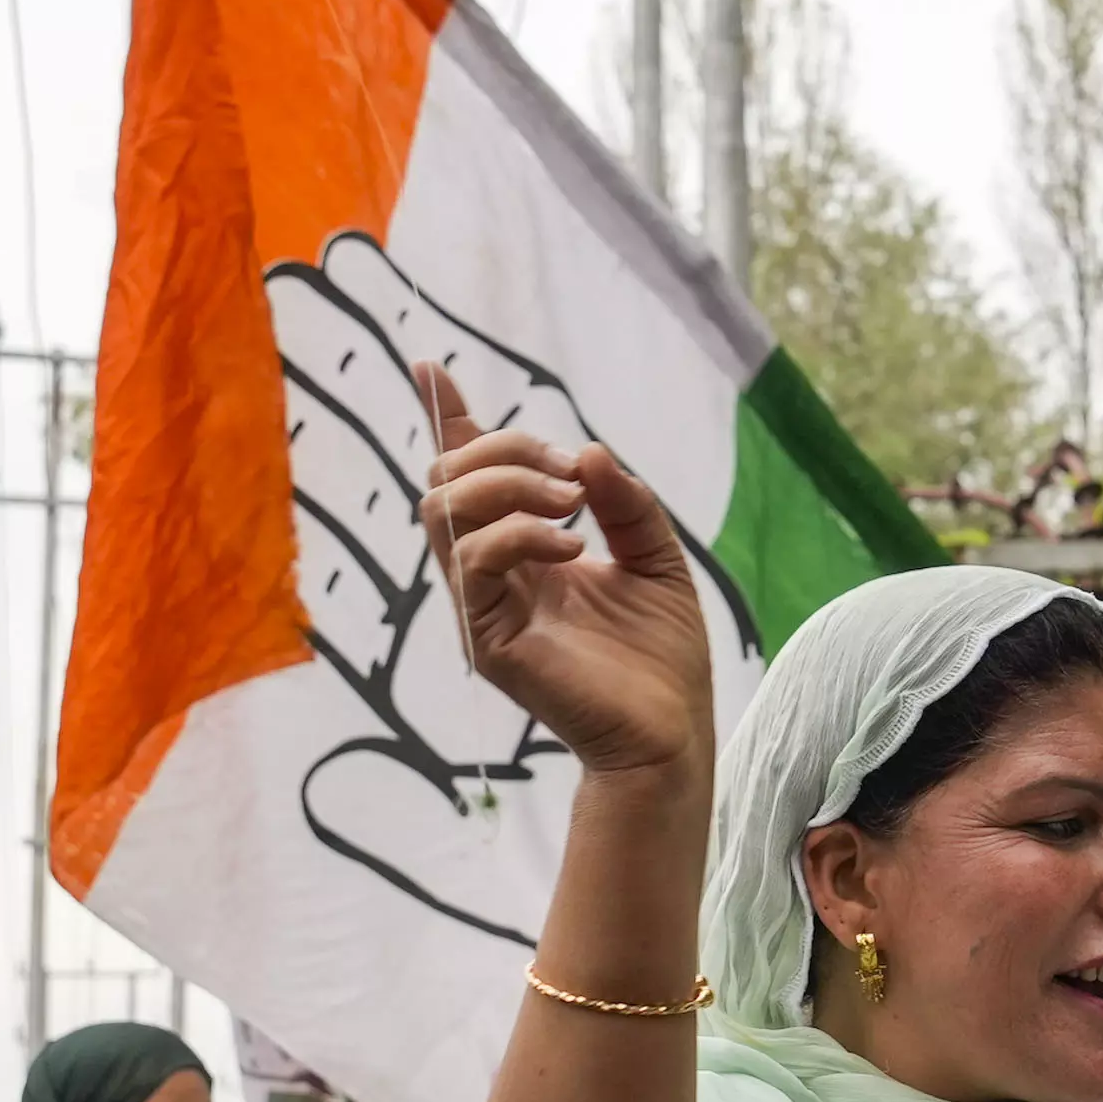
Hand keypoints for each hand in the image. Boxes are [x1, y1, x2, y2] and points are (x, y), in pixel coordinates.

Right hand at [420, 359, 716, 781]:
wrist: (672, 733)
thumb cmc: (662, 658)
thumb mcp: (658, 558)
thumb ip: (624, 503)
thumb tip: (588, 451)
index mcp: (525, 551)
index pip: (470, 476)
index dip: (446, 419)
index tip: (430, 368)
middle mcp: (493, 575)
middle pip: (447, 480)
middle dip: (503, 447)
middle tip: (572, 472)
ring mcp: (483, 608)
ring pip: (446, 511)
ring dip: (511, 484)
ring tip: (572, 505)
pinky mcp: (488, 640)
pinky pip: (474, 562)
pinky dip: (521, 535)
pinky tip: (572, 549)